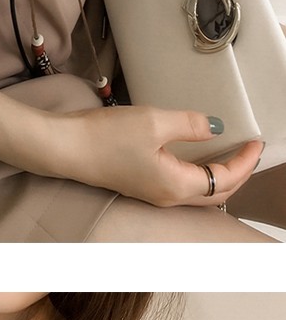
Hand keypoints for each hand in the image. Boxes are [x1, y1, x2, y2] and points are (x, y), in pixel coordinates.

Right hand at [24, 94, 261, 213]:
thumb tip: (215, 128)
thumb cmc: (104, 138)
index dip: (244, 161)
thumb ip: (189, 124)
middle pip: (216, 194)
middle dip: (239, 174)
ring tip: (232, 154)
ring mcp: (153, 194)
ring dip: (220, 176)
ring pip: (199, 193)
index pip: (224, 179)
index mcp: (176, 186)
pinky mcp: (141, 184)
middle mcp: (168, 197)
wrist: (63, 148)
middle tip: (251, 152)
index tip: (257, 142)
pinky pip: (182, 186)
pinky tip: (198, 156)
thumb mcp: (154, 122)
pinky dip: (200, 174)